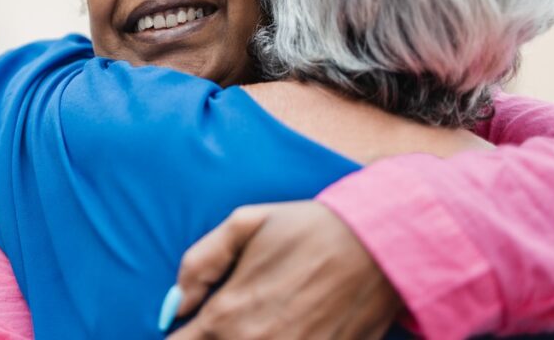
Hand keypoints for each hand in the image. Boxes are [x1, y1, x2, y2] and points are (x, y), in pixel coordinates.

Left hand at [166, 200, 401, 338]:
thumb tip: (175, 307)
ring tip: (260, 324)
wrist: (378, 246)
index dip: (180, 336)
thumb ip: (198, 265)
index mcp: (226, 315)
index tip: (189, 328)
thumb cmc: (307, 229)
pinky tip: (290, 330)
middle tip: (224, 324)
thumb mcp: (243, 225)